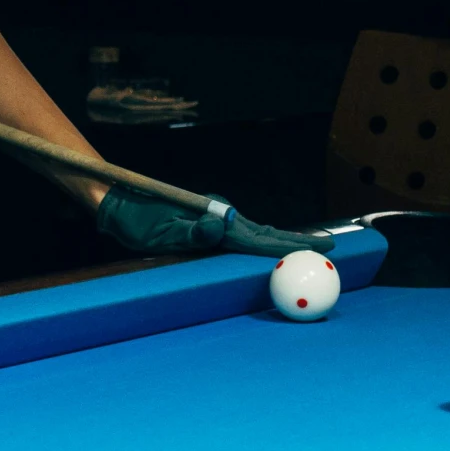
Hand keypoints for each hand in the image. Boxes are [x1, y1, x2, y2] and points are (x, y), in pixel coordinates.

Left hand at [96, 188, 336, 258]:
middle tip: (329, 247)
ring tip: (313, 246)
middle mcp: (220, 216)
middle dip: (297, 242)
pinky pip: (244, 234)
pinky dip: (264, 239)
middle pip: (265, 234)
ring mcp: (216, 217)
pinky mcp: (210, 221)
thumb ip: (191, 234)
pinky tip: (275, 242)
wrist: (120, 201)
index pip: (256, 238)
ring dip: (284, 240)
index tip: (313, 249)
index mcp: (214, 220)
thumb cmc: (136, 221)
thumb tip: (222, 228)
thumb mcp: (159, 232)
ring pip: (257, 232)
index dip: (286, 245)